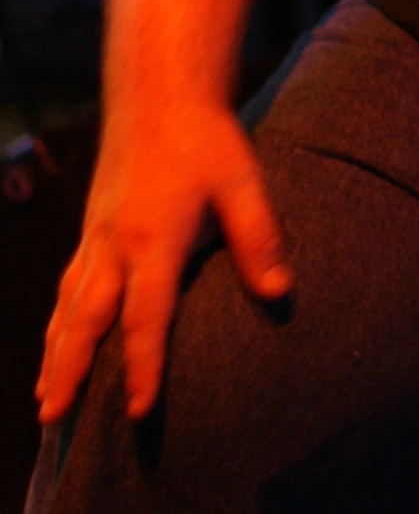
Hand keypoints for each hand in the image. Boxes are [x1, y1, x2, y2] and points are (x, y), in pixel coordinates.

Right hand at [36, 99, 292, 423]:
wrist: (158, 94)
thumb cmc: (205, 140)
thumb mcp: (242, 184)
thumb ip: (259, 239)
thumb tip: (279, 293)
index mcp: (153, 240)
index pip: (145, 317)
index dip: (143, 366)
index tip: (138, 412)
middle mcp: (113, 245)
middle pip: (84, 321)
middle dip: (68, 373)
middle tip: (52, 419)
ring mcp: (95, 238)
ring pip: (66, 308)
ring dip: (54, 356)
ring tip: (45, 404)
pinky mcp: (90, 230)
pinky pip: (66, 287)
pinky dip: (56, 324)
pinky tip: (54, 346)